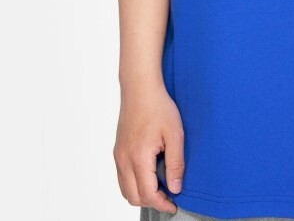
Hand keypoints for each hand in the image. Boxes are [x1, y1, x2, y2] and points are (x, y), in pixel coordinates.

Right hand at [113, 80, 185, 213]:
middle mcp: (124, 159)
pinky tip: (149, 174)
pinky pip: (122, 177)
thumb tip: (176, 188)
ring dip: (141, 194)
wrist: (140, 88)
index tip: (174, 205)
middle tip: (169, 197)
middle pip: (133, 196)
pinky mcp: (118, 150)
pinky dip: (134, 183)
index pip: (147, 194)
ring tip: (160, 187)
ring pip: (125, 189)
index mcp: (139, 157)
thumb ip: (176, 163)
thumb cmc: (159, 107)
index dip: (162, 204)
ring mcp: (118, 155)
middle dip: (152, 202)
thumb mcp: (175, 134)